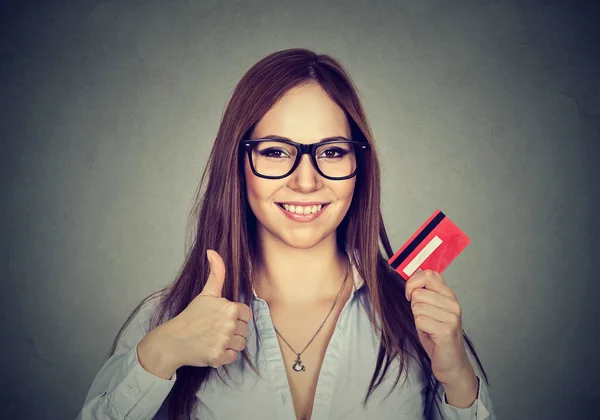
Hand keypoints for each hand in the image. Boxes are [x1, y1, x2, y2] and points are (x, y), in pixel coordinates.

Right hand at [139, 249, 252, 376]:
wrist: (172, 340)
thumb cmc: (191, 316)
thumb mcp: (206, 293)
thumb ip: (216, 272)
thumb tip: (212, 250)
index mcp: (230, 308)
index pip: (247, 314)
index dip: (236, 317)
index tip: (222, 318)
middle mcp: (229, 325)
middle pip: (244, 330)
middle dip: (232, 331)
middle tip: (214, 329)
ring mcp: (223, 342)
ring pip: (240, 344)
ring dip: (229, 344)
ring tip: (214, 338)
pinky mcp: (218, 357)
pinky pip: (233, 357)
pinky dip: (224, 356)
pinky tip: (212, 348)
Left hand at [404, 269, 473, 384]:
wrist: (452, 363)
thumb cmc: (438, 337)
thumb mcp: (431, 310)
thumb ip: (425, 294)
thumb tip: (411, 280)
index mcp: (449, 295)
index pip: (429, 274)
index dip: (413, 282)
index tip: (410, 294)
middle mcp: (453, 303)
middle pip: (419, 292)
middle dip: (414, 306)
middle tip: (424, 318)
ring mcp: (451, 316)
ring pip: (417, 307)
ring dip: (418, 319)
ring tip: (429, 327)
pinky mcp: (446, 330)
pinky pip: (420, 320)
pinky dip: (420, 329)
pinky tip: (431, 335)